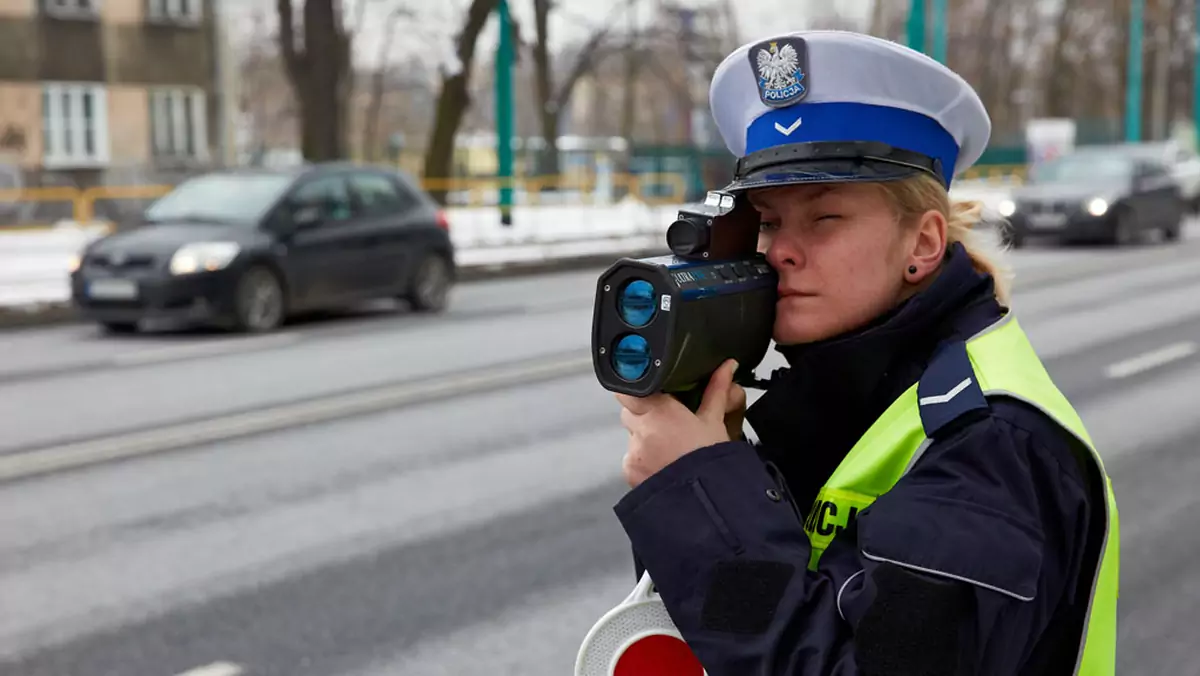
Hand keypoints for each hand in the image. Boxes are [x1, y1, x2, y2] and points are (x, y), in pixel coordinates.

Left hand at [616, 359, 746, 487]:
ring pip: (631, 435)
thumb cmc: (711, 460)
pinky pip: (631, 457)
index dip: (635, 387)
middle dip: (644, 412)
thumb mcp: (714, 421)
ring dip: (645, 436)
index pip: (628, 389)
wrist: (706, 501)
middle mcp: (640, 430)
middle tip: (668, 419)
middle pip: (630, 411)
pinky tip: (665, 464)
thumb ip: (716, 390)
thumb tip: (727, 365)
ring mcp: (633, 452)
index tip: (648, 391)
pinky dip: (644, 458)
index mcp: (658, 411)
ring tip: (670, 447)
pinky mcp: (630, 472)